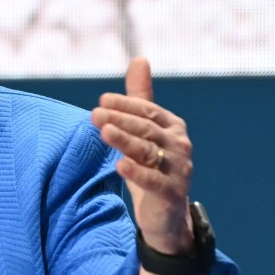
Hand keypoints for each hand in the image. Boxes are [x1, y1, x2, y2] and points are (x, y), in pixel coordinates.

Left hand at [91, 57, 194, 254]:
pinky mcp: (172, 193)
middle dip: (120, 119)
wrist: (166, 216)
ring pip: (148, 151)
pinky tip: (120, 165)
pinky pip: (154, 181)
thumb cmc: (151, 167)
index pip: (147, 110)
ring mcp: (178, 169)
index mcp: (171, 127)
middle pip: (145, 129)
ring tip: (104, 131)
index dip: (125, 104)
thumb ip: (140, 98)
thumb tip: (140, 59)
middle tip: (95, 114)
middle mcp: (178, 145)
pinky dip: (137, 172)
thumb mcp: (143, 133)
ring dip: (125, 140)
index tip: (102, 100)